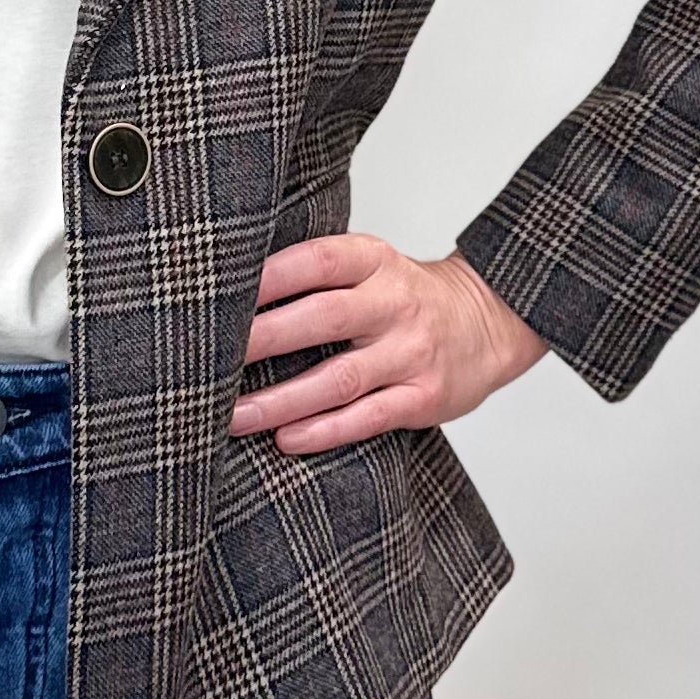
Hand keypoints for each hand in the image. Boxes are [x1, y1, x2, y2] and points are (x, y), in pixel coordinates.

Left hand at [228, 236, 548, 453]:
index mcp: (375, 260)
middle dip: (262, 339)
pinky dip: (324, 430)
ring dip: (280, 400)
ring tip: (231, 415)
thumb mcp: (372, 265)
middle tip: (210, 358)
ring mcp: (410, 352)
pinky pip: (367, 417)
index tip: (221, 291)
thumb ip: (318, 273)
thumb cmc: (407, 296)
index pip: (319, 260)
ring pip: (338, 379)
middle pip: (322, 319)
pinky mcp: (422, 398)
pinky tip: (285, 438)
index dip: (270, 275)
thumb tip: (232, 287)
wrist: (489, 322)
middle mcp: (394, 303)